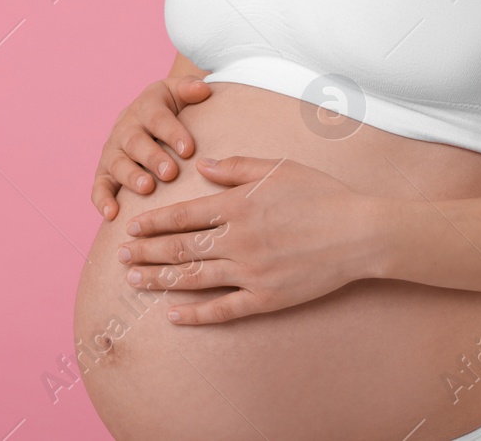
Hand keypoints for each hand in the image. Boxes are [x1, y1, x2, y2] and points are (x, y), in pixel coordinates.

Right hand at [91, 74, 213, 220]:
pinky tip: (112, 214)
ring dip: (131, 176)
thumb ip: (189, 89)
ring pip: (117, 163)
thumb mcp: (178, 92)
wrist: (147, 116)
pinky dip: (102, 200)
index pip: (158, 118)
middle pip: (135, 142)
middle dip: (152, 157)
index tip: (188, 149)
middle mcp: (126, 128)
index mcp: (146, 107)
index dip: (172, 133)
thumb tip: (202, 89)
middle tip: (170, 172)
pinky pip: (99, 186)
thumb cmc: (169, 107)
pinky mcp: (105, 172)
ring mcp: (113, 151)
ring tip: (147, 188)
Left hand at [117, 155, 377, 324]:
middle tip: (120, 256)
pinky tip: (173, 315)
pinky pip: (222, 310)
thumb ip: (235, 168)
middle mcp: (237, 240)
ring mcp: (250, 272)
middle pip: (180, 249)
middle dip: (146, 252)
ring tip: (135, 280)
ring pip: (193, 279)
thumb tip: (200, 166)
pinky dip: (195, 314)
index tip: (132, 226)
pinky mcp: (266, 298)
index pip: (183, 216)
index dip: (154, 222)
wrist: (360, 233)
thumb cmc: (321, 194)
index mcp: (238, 206)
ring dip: (159, 280)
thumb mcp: (277, 168)